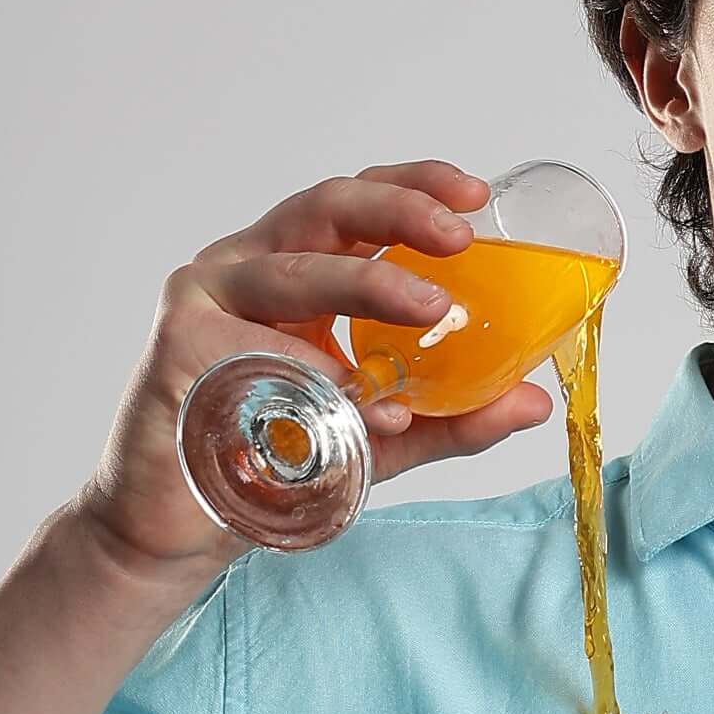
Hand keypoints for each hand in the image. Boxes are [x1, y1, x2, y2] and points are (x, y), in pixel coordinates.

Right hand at [71, 161, 557, 577]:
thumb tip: (535, 400)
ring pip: (292, 269)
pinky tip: (343, 394)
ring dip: (366, 281)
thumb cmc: (273, 465)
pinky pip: (254, 345)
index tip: (475, 196)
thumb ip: (451, 415)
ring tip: (428, 305)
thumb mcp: (382, 438)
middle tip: (458, 238)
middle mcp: (250, 267)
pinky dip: (306, 365)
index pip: (359, 206)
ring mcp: (208, 298)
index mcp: (297, 271)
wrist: (183, 527)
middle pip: (325, 207)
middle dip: (398, 211)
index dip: (415, 186)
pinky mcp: (178, 344)